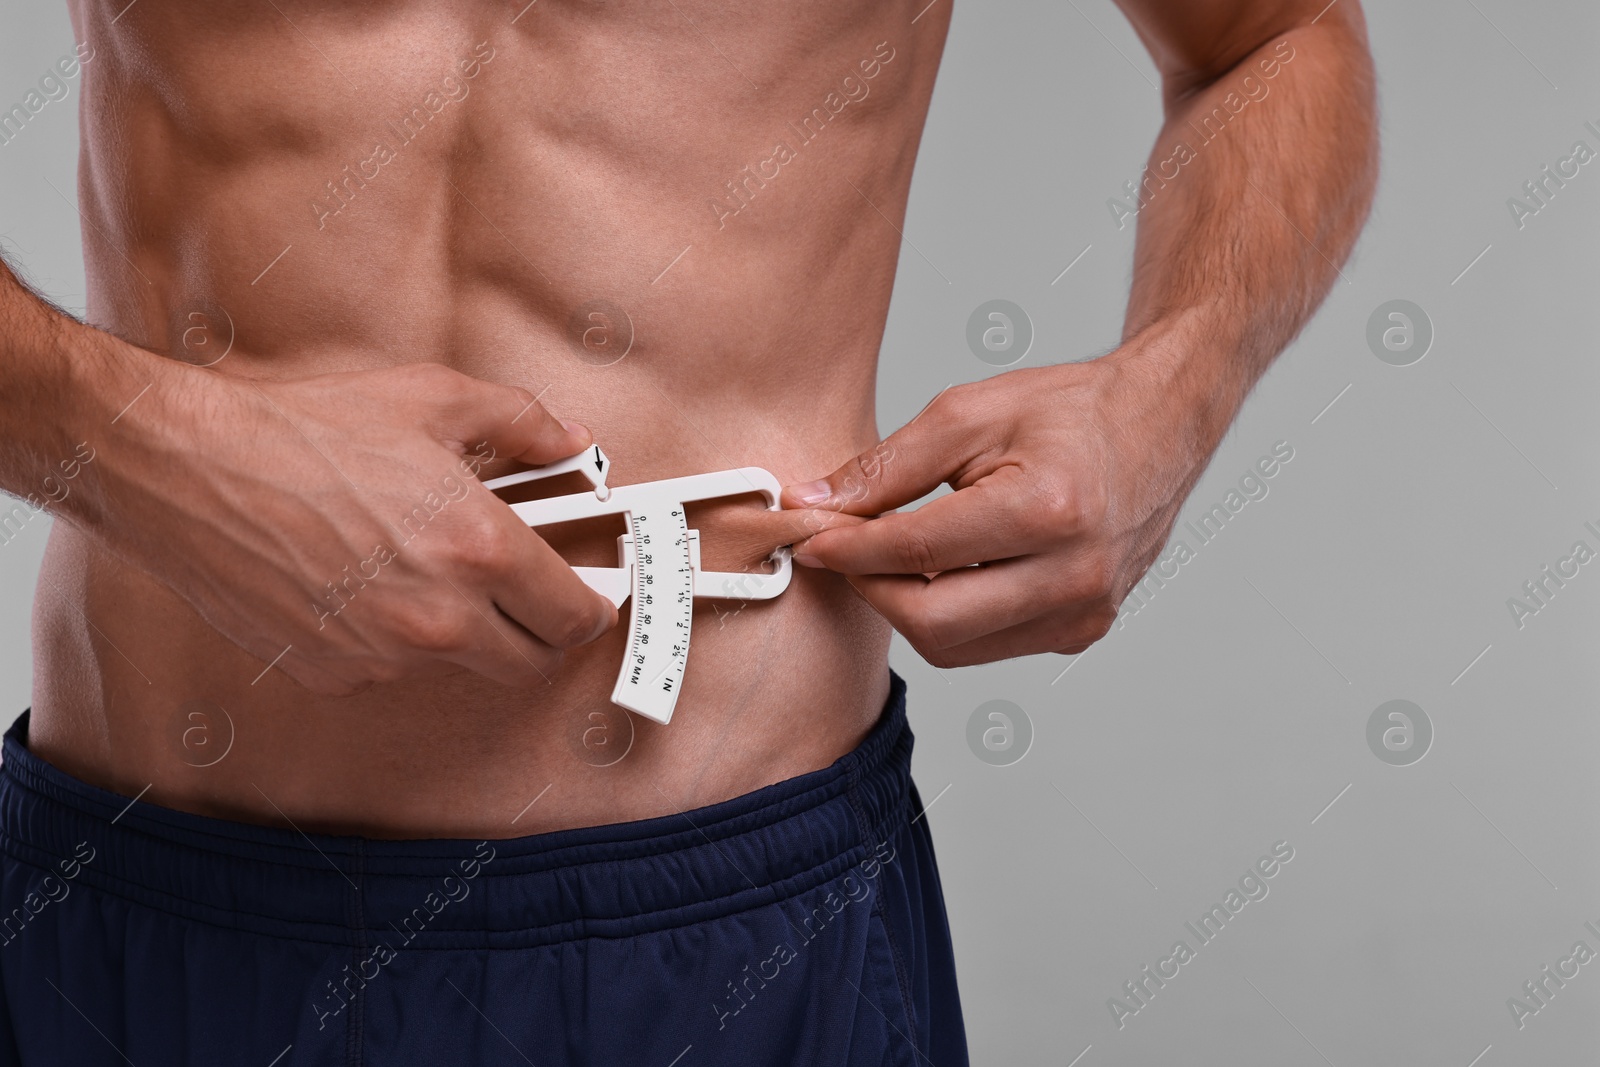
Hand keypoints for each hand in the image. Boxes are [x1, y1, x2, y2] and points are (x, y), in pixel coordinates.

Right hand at [90, 358, 618, 693]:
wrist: (193, 470)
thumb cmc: (308, 431)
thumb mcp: (433, 399)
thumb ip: (521, 422)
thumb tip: (572, 440)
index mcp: (480, 550)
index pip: (574, 617)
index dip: (591, 608)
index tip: (589, 597)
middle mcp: (440, 617)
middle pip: (530, 662)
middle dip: (540, 632)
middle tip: (527, 594)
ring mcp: (385, 654)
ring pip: (458, 666)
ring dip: (462, 631)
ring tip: (425, 567)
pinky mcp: (334, 673)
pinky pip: (389, 668)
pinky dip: (392, 639)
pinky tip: (363, 583)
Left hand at [780, 350, 1222, 666]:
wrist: (1161, 425)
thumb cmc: (1071, 411)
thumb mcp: (969, 413)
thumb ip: (886, 466)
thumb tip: (813, 503)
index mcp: (1049, 509)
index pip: (918, 551)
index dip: (849, 549)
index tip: (808, 538)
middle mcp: (1075, 574)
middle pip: (931, 620)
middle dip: (871, 588)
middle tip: (842, 550)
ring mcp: (1085, 613)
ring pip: (954, 646)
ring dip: (906, 606)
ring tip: (892, 555)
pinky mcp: (1083, 631)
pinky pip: (988, 645)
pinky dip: (950, 615)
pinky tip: (944, 571)